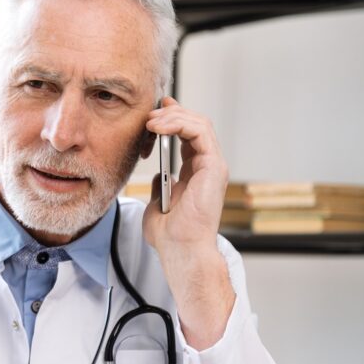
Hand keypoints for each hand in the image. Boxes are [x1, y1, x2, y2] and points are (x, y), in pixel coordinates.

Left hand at [142, 97, 228, 252]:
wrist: (180, 249)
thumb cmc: (170, 235)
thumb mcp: (157, 204)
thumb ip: (160, 186)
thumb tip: (159, 174)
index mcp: (196, 173)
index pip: (188, 136)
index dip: (172, 119)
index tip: (152, 113)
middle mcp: (208, 166)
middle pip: (195, 124)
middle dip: (171, 113)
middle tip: (148, 114)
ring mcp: (213, 165)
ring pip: (199, 123)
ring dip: (172, 117)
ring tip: (150, 121)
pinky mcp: (214, 166)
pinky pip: (200, 132)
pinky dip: (179, 124)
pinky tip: (158, 127)